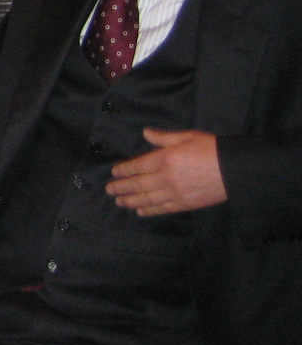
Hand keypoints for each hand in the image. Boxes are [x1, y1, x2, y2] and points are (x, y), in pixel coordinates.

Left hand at [106, 128, 226, 215]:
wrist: (235, 170)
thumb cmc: (211, 149)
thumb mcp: (187, 136)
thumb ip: (163, 137)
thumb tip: (145, 132)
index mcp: (165, 159)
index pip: (138, 166)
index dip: (124, 170)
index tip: (114, 173)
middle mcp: (166, 178)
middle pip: (139, 184)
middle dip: (122, 187)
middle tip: (109, 190)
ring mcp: (175, 193)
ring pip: (147, 199)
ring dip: (131, 200)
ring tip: (119, 202)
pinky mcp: (186, 204)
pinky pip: (163, 209)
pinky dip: (150, 211)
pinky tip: (140, 212)